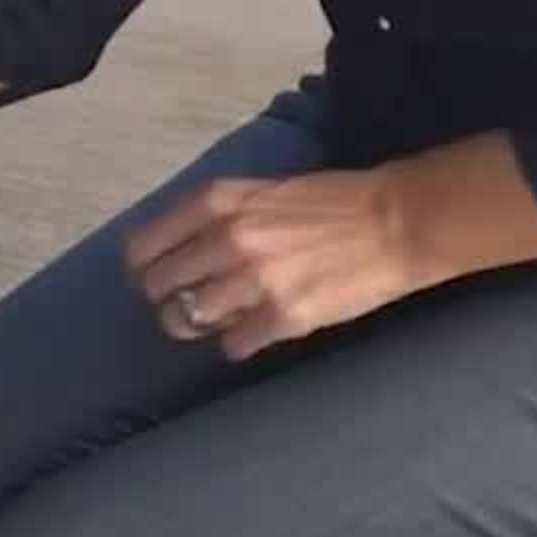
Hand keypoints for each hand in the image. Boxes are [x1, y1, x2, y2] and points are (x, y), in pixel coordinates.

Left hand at [119, 168, 436, 362]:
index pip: (141, 247)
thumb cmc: (326, 203)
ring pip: (186, 319)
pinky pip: (231, 345)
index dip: (142, 269)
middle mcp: (226, 239)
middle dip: (167, 300)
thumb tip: (168, 252)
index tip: (155, 278)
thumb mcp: (257, 191)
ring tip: (225, 317)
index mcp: (216, 201)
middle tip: (188, 304)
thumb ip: (211, 216)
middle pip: (157, 288)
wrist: (394, 222)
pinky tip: (256, 330)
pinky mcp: (283, 317)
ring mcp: (253, 280)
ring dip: (199, 324)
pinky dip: (238, 342)